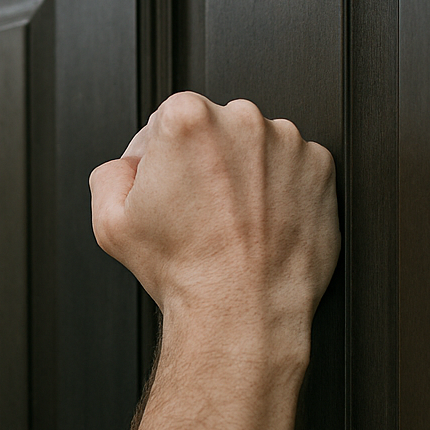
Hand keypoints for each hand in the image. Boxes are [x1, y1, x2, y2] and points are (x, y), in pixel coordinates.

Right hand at [89, 92, 338, 340]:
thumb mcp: (111, 223)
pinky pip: (292, 169)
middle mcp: (242, 120)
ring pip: (255, 148)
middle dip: (202, 162)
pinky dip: (279, 190)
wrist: (242, 310)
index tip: (163, 188)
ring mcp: (288, 142)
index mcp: (187, 119)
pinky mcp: (320, 168)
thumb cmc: (184, 269)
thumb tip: (124, 166)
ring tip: (230, 222)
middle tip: (196, 211)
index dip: (156, 160)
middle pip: (213, 130)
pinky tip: (258, 223)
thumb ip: (109, 175)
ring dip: (243, 175)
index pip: (164, 122)